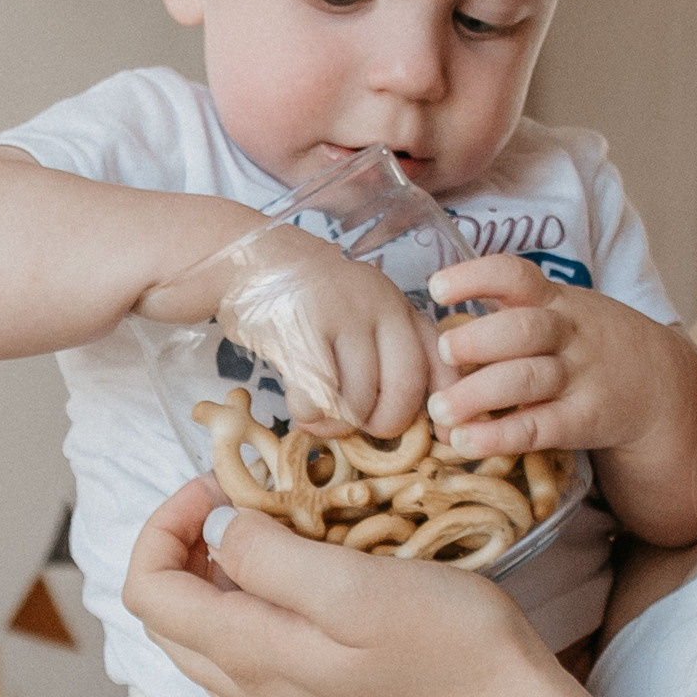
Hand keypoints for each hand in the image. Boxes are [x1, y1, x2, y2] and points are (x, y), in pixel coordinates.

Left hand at [121, 478, 557, 696]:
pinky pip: (251, 674)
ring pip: (207, 649)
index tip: (217, 485)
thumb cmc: (454, 649)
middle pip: (169, 622)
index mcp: (250, 658)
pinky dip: (252, 622)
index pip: (148, 592)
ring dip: (217, 587)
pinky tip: (306, 598)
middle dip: (185, 551)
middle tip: (244, 503)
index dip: (164, 526)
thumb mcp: (358, 585)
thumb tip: (214, 532)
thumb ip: (269, 559)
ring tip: (274, 540)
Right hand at [144, 224, 432, 434]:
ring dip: (337, 424)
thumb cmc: (312, 302)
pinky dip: (309, 415)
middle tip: (361, 427)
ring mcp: (340, 315)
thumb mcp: (365, 313)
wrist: (251, 260)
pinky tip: (301, 407)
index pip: (440, 360)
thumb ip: (393, 351)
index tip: (442, 436)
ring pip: (358, 400)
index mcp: (401, 307)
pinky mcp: (301, 329)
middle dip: (383, 424)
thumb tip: (426, 419)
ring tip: (321, 416)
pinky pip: (317, 397)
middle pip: (403, 389)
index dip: (446, 406)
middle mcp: (380, 306)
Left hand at [426, 262, 696, 545]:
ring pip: (527, 380)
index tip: (438, 289)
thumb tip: (438, 332)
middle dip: (478, 340)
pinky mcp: (583, 421)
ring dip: (478, 395)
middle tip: (445, 353)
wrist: (661, 385)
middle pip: (523, 330)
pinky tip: (466, 442)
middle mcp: (568, 334)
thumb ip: (511, 314)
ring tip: (440, 410)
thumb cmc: (589, 347)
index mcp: (555, 301)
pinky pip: (538, 427)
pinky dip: (499, 436)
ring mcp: (579, 378)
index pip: (516, 276)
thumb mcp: (563, 313)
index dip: (475, 278)